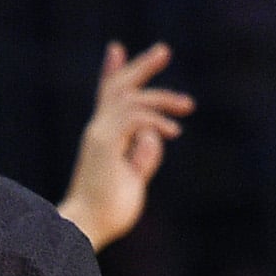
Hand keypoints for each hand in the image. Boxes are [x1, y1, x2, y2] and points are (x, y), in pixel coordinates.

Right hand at [54, 42, 192, 251]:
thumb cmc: (109, 210)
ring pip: (132, 99)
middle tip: (164, 49)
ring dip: (163, 98)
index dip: (113, 72)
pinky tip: (172, 133)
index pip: (107, 98)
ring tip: (187, 106)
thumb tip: (156, 138)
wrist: (88, 226)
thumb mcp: (134, 177)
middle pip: (117, 88)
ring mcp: (99, 135)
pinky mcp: (105, 144)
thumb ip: (144, 155)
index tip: (116, 49)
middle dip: (141, 66)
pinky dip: (156, 122)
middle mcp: (97, 130)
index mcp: (102, 137)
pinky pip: (135, 118)